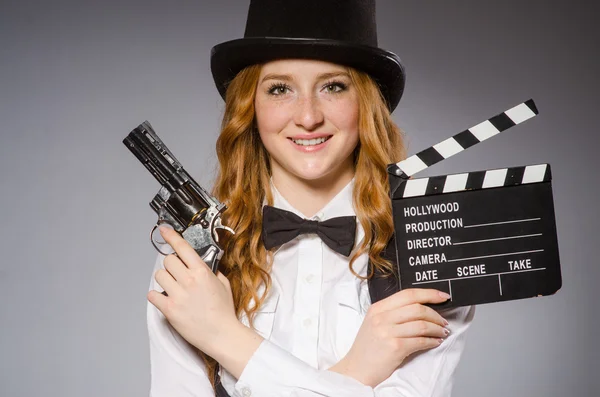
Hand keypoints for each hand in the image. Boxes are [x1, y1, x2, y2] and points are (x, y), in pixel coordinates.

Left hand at [147, 225, 238, 356]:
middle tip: (177, 274)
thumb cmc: (223, 312)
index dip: (171, 236)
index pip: (182, 248)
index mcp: (202, 272)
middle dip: (171, 266)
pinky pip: (152, 295)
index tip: (164, 230)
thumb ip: (211, 272)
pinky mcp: (169, 309)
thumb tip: (203, 264)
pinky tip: (165, 299)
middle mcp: (188, 281)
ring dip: (164, 280)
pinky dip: (156, 296)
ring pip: (159, 276)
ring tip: (173, 288)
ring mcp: (178, 295)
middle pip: (168, 261)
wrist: (221, 334)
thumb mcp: (223, 285)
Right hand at [329, 288, 449, 386]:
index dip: (429, 294)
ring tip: (442, 333)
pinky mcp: (394, 347)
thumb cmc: (367, 349)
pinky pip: (420, 341)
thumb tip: (420, 308)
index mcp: (377, 308)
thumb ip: (392, 313)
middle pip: (417, 308)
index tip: (442, 296)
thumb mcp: (374, 324)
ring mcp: (387, 332)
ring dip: (436, 329)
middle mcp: (381, 317)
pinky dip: (431, 341)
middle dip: (436, 314)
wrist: (356, 370)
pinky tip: (435, 342)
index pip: (408, 294)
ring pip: (421, 324)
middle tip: (443, 321)